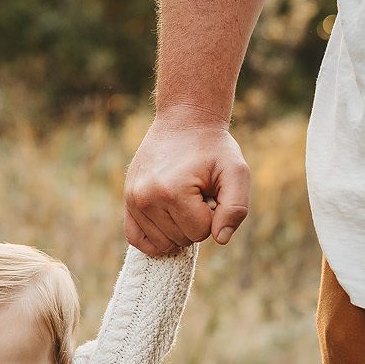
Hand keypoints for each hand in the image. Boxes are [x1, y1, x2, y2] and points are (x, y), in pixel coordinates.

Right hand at [124, 109, 250, 255]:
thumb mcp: (236, 172)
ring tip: (182, 199)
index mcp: (174, 192)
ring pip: (162, 242)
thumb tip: (220, 239)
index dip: (213, 215)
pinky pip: (136, 238)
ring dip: (178, 227)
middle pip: (181, 239)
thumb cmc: (213, 149)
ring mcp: (133, 200)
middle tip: (197, 193)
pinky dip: (154, 239)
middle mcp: (147, 198)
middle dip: (195, 221)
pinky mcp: (127, 201)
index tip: (211, 192)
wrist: (184, 121)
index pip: (200, 232)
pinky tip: (167, 223)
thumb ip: (236, 208)